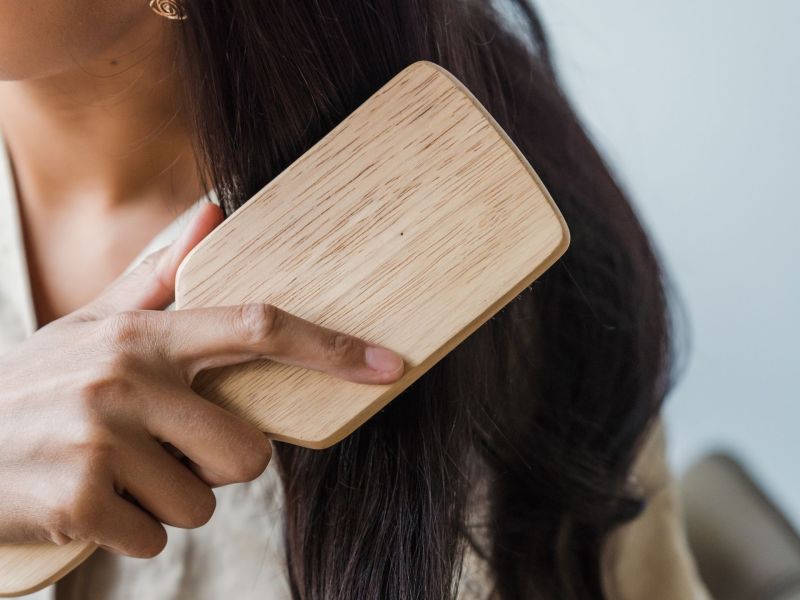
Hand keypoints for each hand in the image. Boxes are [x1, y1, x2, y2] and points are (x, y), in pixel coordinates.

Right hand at [0, 203, 404, 557]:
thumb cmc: (39, 386)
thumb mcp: (93, 324)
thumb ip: (161, 275)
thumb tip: (215, 209)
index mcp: (142, 334)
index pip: (256, 326)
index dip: (330, 348)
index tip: (389, 363)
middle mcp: (126, 379)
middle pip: (248, 451)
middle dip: (216, 465)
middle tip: (163, 451)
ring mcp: (101, 441)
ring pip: (201, 503)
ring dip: (169, 501)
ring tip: (117, 474)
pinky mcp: (79, 501)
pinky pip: (156, 540)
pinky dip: (132, 532)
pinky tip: (91, 503)